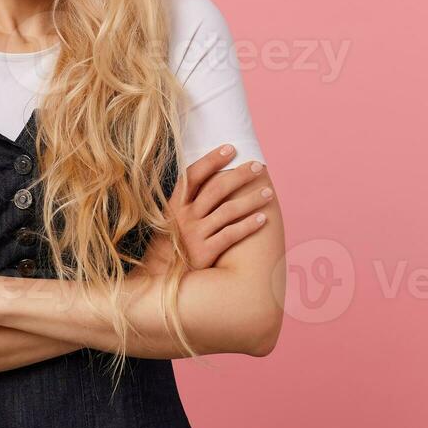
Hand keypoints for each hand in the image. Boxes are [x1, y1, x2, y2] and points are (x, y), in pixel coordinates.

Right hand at [143, 145, 272, 274]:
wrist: (158, 279)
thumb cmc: (170, 245)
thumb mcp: (169, 220)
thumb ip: (186, 202)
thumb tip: (209, 180)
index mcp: (174, 205)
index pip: (193, 175)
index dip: (212, 159)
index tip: (231, 148)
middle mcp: (184, 217)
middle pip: (216, 189)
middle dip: (240, 175)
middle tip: (258, 166)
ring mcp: (194, 234)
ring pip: (228, 211)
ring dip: (251, 200)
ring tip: (269, 194)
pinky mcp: (205, 252)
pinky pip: (231, 235)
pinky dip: (248, 226)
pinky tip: (263, 219)